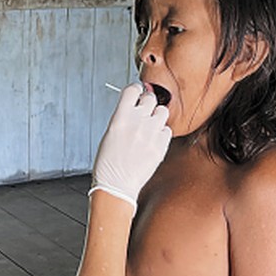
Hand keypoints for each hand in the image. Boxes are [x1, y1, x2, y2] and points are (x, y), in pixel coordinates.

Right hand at [91, 83, 171, 210]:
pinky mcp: (162, 145)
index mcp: (120, 117)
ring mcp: (152, 133)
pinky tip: (152, 142)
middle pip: (150, 98)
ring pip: (162, 111)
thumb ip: (124, 118)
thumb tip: (134, 108)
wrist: (116, 185)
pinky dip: (161, 134)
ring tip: (149, 127)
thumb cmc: (108, 163)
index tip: (136, 94)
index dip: (135, 90)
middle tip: (143, 113)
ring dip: (157, 116)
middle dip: (147, 103)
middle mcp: (137, 122)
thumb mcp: (109, 134)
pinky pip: (167, 130)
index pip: (133, 89)